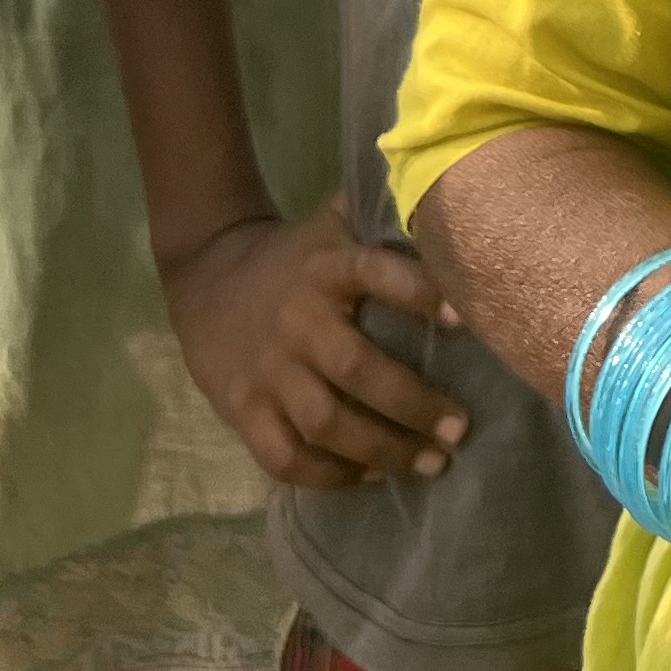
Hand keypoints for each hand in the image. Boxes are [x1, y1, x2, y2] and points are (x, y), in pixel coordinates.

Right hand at [161, 194, 472, 491]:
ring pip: (326, 423)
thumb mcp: (333, 224)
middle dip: (414, 405)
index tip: (465, 321)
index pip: (374, 273)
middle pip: (358, 371)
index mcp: (326, 269)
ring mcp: (268, 371)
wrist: (206, 277)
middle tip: (460, 429)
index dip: (418, 294)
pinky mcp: (242, 409)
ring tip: (431, 464)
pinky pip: (284, 457)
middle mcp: (298, 320)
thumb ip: (382, 214)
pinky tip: (370, 477)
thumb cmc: (295, 256)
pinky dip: (329, 476)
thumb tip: (451, 193)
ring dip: (383, 450)